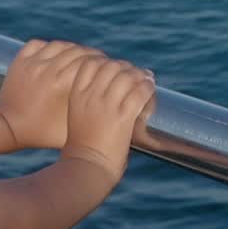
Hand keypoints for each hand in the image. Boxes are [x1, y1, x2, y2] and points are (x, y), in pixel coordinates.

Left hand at [0, 39, 103, 149]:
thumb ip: (91, 115)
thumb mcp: (71, 128)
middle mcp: (48, 69)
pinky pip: (39, 44)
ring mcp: (32, 63)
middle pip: (77, 50)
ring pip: (59, 44)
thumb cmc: (42, 132)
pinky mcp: (20, 60)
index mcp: (62, 83)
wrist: (9, 128)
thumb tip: (116, 112)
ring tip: (79, 56)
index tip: (108, 67)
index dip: (102, 63)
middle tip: (98, 61)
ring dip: (72, 48)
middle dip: (91, 54)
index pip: (89, 62)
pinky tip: (57, 53)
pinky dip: (50, 46)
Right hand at [62, 58, 155, 186]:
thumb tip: (108, 97)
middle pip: (111, 67)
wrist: (85, 167)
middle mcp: (90, 96)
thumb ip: (89, 105)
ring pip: (127, 77)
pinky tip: (151, 88)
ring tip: (147, 79)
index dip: (105, 61)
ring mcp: (107, 106)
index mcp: (76, 95)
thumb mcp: (77, 117)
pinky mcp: (123, 117)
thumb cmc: (81, 148)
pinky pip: (139, 93)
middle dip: (126, 67)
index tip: (115, 68)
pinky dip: (147, 87)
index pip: (90, 63)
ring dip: (139, 75)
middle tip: (135, 74)